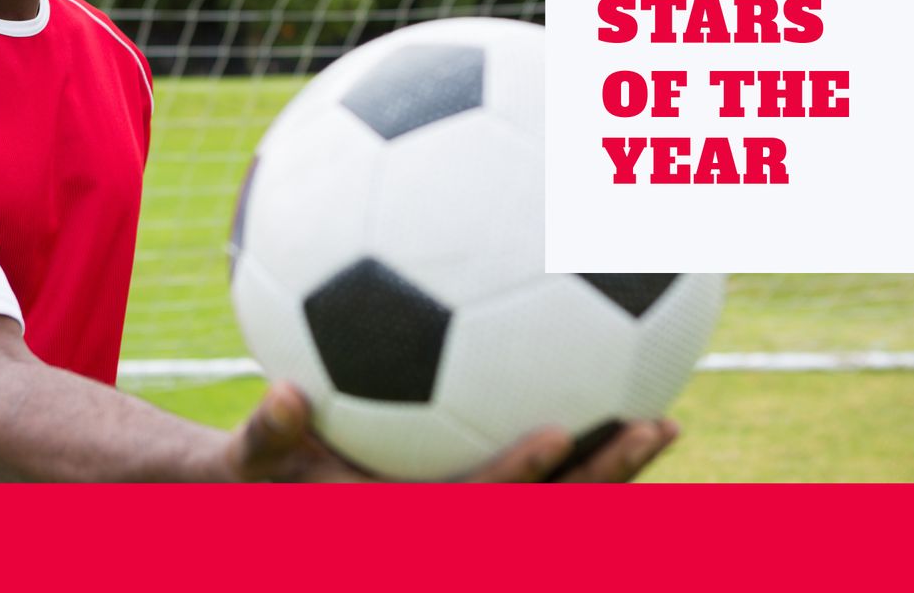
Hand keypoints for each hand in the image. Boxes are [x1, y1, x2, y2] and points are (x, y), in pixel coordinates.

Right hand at [223, 382, 677, 482]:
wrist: (279, 512)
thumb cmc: (261, 483)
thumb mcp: (249, 463)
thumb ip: (266, 434)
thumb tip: (282, 393)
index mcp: (408, 528)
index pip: (476, 512)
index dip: (517, 477)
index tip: (559, 430)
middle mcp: (450, 527)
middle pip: (545, 518)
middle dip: (604, 478)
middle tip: (658, 421)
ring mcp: (468, 512)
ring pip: (557, 503)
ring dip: (613, 467)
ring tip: (664, 415)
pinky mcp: (471, 491)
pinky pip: (538, 475)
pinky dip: (582, 444)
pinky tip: (607, 384)